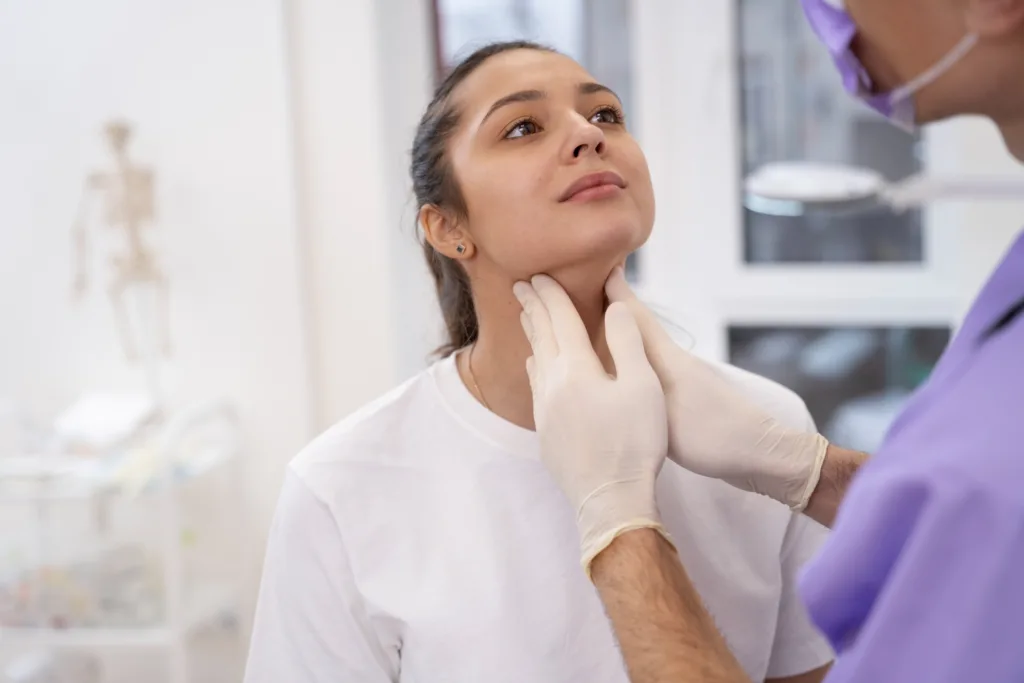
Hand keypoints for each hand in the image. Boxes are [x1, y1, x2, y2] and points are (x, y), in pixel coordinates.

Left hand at [514, 274, 671, 572]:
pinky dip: (536, 366)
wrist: (610, 500)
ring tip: (528, 319)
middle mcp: (552, 386)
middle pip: (540, 337)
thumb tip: (614, 306)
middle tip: (521, 286)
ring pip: (535, 362)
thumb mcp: (643, 385)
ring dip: (532, 335)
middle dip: (533, 308)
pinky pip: (536, 388)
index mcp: (576, 369)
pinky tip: (538, 368)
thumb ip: (627, 341)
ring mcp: (545, 412)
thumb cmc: (635, 442)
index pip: (560, 320)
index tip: (539, 274)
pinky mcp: (547, 434)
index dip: (552, 294)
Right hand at [604, 268, 827, 510]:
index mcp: (667, 359)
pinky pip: (650, 369)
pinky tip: (625, 372)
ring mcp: (682, 380)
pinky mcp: (686, 398)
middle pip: (638, 328)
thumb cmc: (711, 434)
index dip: (617, 292)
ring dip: (623, 334)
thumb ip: (639, 372)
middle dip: (614, 309)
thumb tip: (614, 339)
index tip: (599, 265)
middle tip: (588, 289)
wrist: (759, 455)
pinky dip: (632, 360)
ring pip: (643, 348)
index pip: (636, 317)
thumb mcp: (667, 404)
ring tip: (596, 326)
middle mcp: (674, 362)